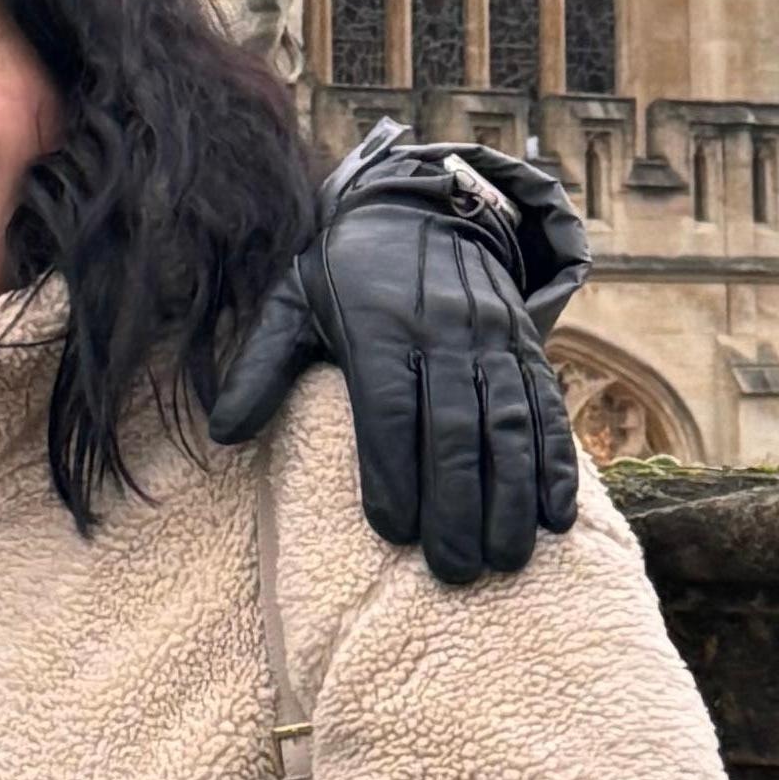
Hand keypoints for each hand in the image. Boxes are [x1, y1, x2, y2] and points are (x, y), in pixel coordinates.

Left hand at [210, 135, 588, 583]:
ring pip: (508, 423)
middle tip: (455, 571)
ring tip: (506, 559)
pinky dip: (555, 464)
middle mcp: (442, 334)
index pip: (391, 408)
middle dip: (458, 503)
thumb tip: (222, 433)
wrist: (425, 209)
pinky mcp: (527, 348)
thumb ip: (259, 366)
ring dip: (512, 495)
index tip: (394, 533)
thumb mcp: (292, 300)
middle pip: (455, 427)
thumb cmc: (347, 272)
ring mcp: (492, 341)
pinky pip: (546, 409)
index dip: (395, 470)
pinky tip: (555, 518)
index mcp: (379, 328)